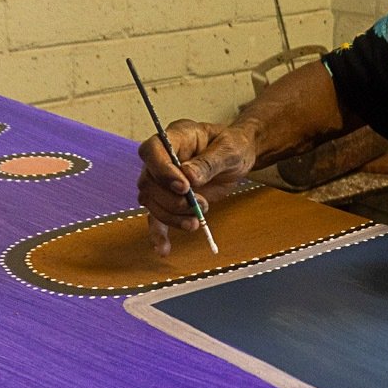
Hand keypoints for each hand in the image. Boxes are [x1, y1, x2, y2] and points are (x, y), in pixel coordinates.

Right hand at [136, 120, 256, 255]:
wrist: (239, 156)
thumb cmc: (233, 146)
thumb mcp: (229, 150)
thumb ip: (209, 162)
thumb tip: (188, 177)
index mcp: (175, 137)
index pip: (152, 151)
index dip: (163, 171)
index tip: (184, 187)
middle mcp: (163, 158)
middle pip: (149, 182)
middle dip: (172, 200)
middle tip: (198, 205)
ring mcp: (163, 179)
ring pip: (152, 202)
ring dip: (172, 217)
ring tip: (196, 221)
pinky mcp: (169, 198)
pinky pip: (157, 216)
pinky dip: (159, 233)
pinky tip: (164, 249)